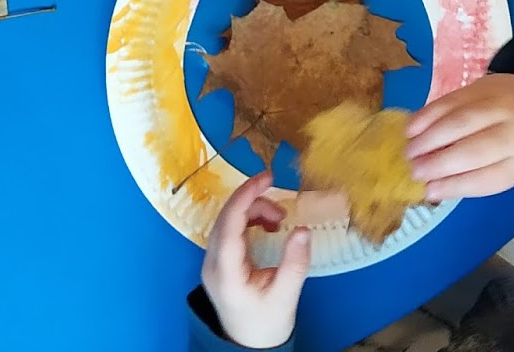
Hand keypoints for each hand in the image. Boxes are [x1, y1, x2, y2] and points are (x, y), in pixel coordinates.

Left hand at [201, 173, 310, 349]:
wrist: (250, 346)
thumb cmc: (267, 323)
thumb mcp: (286, 296)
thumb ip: (295, 263)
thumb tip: (302, 229)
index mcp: (225, 272)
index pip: (229, 224)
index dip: (245, 196)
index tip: (266, 179)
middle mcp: (211, 262)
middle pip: (226, 218)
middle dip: (253, 203)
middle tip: (281, 207)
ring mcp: (211, 260)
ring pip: (226, 220)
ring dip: (251, 211)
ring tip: (278, 220)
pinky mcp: (218, 259)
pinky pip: (229, 229)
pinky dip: (247, 221)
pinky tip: (266, 226)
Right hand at [406, 73, 513, 200]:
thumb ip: (481, 174)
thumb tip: (435, 186)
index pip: (490, 177)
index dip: (457, 185)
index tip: (430, 191)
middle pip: (472, 149)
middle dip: (438, 163)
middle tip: (413, 171)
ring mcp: (499, 104)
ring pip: (457, 122)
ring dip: (427, 138)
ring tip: (408, 151)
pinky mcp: (480, 85)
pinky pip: (448, 101)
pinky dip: (426, 115)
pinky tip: (411, 128)